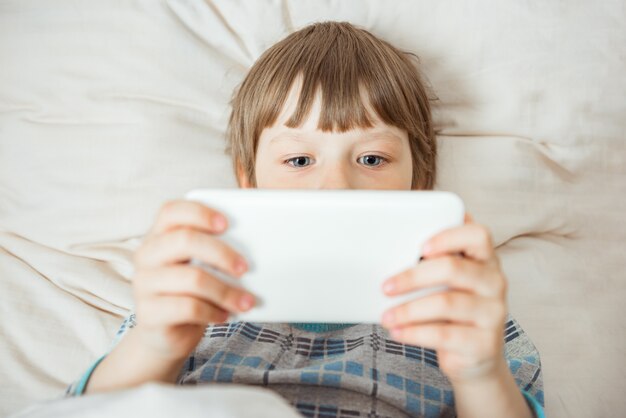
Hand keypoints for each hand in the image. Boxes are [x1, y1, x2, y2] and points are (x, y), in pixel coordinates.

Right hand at [131, 200, 255, 360]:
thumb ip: (212, 251)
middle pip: (184, 240)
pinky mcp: (148, 314)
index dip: (199, 213)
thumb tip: (254, 245)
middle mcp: (146, 256)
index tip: (226, 224)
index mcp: (158, 236)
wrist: (164, 334)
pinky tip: (223, 315)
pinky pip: (189, 308)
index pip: (171, 211)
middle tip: (245, 268)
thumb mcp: (198, 267)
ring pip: (192, 278)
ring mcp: (144, 285)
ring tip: (245, 301)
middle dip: (221, 253)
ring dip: (226, 291)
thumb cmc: (188, 292)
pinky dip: (213, 312)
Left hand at [379, 212, 508, 384]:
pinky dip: (414, 333)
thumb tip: (387, 256)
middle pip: (453, 269)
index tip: (421, 248)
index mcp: (485, 260)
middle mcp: (494, 282)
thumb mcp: (446, 285)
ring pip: (446, 303)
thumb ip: (431, 266)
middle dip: (413, 277)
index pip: (477, 236)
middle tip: (386, 287)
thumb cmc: (453, 310)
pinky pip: (444, 334)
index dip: (449, 237)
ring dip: (408, 310)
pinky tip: (398, 332)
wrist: (476, 357)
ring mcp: (493, 313)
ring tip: (386, 316)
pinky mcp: (484, 343)